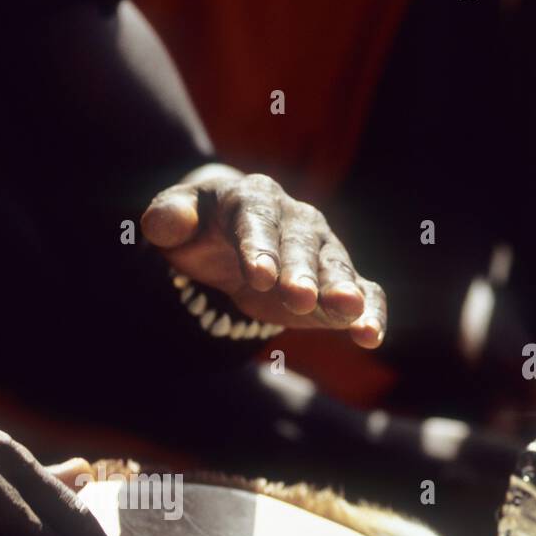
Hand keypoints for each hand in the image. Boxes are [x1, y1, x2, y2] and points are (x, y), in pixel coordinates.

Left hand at [141, 163, 385, 347]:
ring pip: (336, 267)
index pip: (256, 221)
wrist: (231, 237)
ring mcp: (322, 251)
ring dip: (342, 289)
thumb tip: (164, 223)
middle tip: (300, 297)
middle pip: (301, 245)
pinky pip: (364, 292)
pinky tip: (371, 336)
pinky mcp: (337, 283)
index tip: (259, 276)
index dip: (258, 248)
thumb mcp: (178, 220)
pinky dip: (371, 312)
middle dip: (301, 272)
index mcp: (255, 199)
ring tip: (350, 310)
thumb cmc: (201, 228)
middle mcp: (296, 220)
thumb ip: (169, 218)